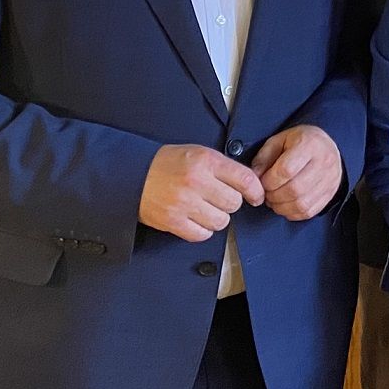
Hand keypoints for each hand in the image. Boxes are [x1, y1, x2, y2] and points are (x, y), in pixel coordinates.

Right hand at [139, 144, 265, 241]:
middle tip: (220, 199)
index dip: (256, 191)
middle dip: (231, 203)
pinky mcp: (172, 221)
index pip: (245, 179)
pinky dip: (202, 230)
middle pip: (234, 203)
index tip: (256, 196)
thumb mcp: (198, 153)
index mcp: (206, 162)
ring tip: (205, 209)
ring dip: (217, 218)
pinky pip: (202, 234)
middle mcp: (197, 182)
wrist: (133, 175)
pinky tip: (196, 219)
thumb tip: (248, 184)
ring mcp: (184, 203)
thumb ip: (223, 167)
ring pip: (221, 221)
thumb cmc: (167, 164)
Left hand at [250, 125, 342, 220]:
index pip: (286, 170)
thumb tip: (254, 178)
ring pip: (301, 204)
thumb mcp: (278, 140)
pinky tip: (286, 204)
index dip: (268, 181)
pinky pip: (309, 211)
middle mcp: (324, 162)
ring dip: (281, 207)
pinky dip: (292, 213)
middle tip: (267, 192)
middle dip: (273, 196)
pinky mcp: (331, 193)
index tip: (261, 181)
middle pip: (294, 189)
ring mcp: (330, 179)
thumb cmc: (300, 142)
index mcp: (309, 144)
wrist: (326, 146)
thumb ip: (264, 158)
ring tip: (275, 199)